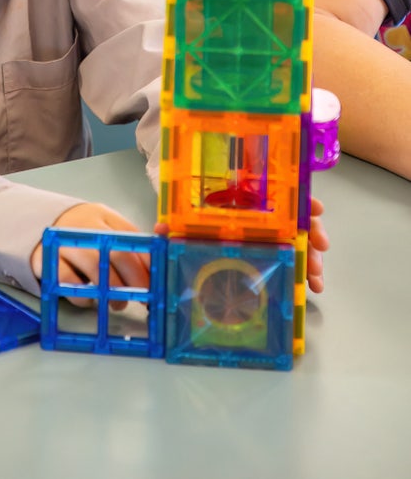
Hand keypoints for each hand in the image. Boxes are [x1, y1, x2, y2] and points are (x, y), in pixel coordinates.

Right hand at [31, 202, 149, 306]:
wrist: (34, 227)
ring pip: (96, 267)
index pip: (134, 238)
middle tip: (143, 298)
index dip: (150, 262)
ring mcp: (66, 243)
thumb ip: (126, 243)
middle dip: (135, 280)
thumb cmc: (78, 234)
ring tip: (118, 303)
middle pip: (118, 253)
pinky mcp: (48, 261)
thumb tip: (156, 266)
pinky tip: (89, 299)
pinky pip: (70, 282)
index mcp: (103, 217)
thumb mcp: (102, 229)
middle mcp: (85, 226)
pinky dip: (83, 295)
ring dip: (112, 291)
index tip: (159, 282)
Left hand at [154, 194, 328, 295]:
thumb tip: (157, 231)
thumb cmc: (192, 213)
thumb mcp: (185, 216)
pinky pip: (294, 256)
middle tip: (320, 248)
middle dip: (313, 231)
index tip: (316, 207)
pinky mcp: (273, 247)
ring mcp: (272, 229)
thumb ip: (175, 225)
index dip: (300, 198)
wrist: (192, 222)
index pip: (280, 192)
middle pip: (297, 216)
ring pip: (300, 239)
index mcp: (246, 196)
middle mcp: (264, 210)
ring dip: (312, 257)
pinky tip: (310, 286)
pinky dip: (305, 269)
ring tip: (316, 279)